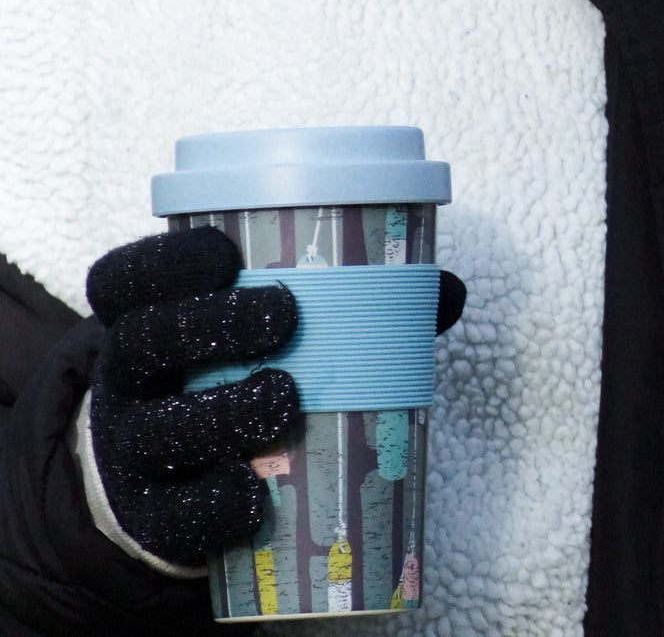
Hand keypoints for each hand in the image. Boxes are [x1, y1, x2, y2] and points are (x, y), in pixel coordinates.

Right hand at [85, 226, 299, 568]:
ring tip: (284, 398)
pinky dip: (211, 503)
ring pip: (159, 430)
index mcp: (139, 319)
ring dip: (222, 413)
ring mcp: (127, 451)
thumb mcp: (238, 337)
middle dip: (211, 326)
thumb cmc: (221, 380)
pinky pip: (168, 515)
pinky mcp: (144, 518)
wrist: (158, 483)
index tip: (226, 254)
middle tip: (282, 315)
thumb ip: (319, 305)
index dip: (168, 263)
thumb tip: (429, 293)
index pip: (126, 280)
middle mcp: (125, 380)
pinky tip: (251, 493)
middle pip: (144, 343)